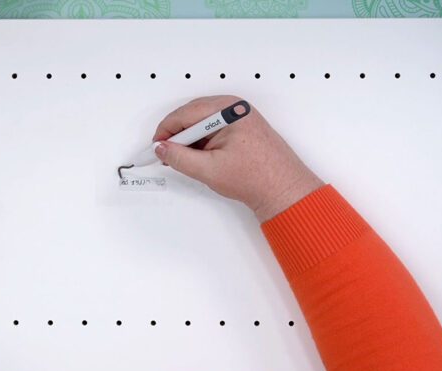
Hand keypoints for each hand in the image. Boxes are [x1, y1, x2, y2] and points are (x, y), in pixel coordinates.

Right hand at [153, 95, 323, 221]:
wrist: (284, 190)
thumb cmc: (258, 178)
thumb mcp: (209, 169)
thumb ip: (180, 157)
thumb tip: (163, 149)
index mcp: (228, 111)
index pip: (186, 114)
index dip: (167, 131)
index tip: (156, 146)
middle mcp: (235, 108)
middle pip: (193, 115)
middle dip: (177, 135)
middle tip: (166, 154)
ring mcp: (240, 117)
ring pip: (203, 123)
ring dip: (190, 140)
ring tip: (185, 160)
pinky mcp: (243, 128)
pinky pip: (214, 128)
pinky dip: (203, 142)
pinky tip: (200, 158)